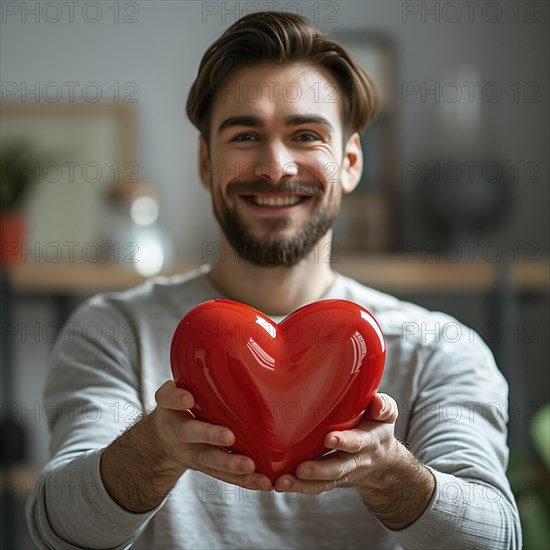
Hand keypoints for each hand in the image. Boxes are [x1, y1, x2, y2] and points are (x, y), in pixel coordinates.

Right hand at [153, 380, 272, 490]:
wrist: (165, 442)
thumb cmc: (177, 409)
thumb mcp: (171, 393)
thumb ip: (180, 386)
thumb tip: (208, 365)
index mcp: (172, 411)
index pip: (171, 402)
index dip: (178, 400)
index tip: (188, 398)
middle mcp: (181, 436)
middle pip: (192, 436)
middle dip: (211, 437)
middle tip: (228, 437)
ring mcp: (195, 455)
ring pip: (211, 463)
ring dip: (231, 466)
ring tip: (251, 467)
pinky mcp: (211, 469)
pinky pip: (228, 478)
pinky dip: (246, 481)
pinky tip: (265, 483)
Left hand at [273, 393, 398, 493]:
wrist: (383, 459)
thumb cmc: (377, 426)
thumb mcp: (387, 413)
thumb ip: (383, 406)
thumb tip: (376, 403)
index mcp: (371, 441)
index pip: (358, 442)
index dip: (345, 441)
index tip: (329, 439)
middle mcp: (357, 460)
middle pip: (339, 468)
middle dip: (320, 469)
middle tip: (301, 469)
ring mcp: (344, 472)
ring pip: (325, 482)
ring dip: (303, 484)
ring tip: (283, 482)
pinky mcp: (332, 479)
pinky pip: (316, 487)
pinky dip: (299, 487)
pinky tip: (280, 484)